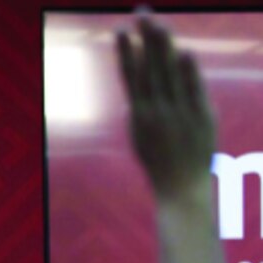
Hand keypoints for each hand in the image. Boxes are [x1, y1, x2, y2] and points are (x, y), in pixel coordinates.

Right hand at [116, 12, 215, 201]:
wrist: (180, 188)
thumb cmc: (160, 163)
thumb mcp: (142, 136)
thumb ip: (142, 111)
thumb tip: (136, 95)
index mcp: (139, 113)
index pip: (131, 75)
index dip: (125, 51)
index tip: (120, 29)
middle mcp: (156, 110)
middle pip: (150, 67)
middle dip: (145, 39)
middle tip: (142, 14)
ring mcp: (178, 113)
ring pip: (169, 74)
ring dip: (163, 48)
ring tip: (158, 24)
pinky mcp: (200, 117)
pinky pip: (193, 90)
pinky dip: (189, 72)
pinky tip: (185, 53)